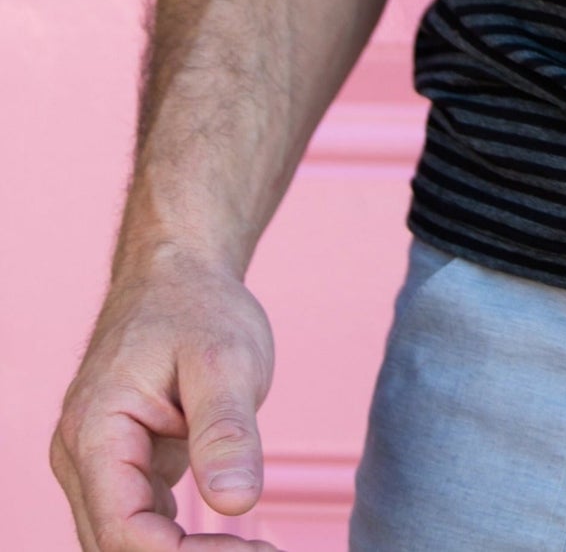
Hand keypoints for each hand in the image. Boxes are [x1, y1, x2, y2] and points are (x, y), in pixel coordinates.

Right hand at [51, 246, 279, 551]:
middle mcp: (82, 458)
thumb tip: (237, 503)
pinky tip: (235, 541)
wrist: (178, 271)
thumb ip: (227, 430)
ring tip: (255, 549)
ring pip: (127, 541)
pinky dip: (180, 542)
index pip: (124, 532)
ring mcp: (98, 465)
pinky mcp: (122, 467)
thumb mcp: (225, 358)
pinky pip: (141, 524)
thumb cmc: (197, 306)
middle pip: (119, 546)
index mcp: (95, 434)